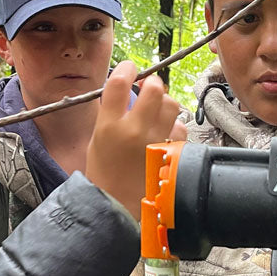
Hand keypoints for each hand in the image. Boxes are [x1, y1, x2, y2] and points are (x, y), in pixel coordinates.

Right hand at [86, 62, 180, 219]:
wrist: (118, 207)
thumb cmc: (104, 175)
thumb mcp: (97, 140)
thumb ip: (110, 114)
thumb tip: (126, 90)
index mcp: (108, 126)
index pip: (119, 83)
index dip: (126, 68)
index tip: (130, 68)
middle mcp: (133, 131)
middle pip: (153, 88)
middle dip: (152, 83)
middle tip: (148, 88)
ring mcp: (155, 142)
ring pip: (171, 105)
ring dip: (165, 103)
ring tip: (157, 111)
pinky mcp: (171, 154)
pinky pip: (179, 128)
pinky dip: (173, 127)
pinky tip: (164, 133)